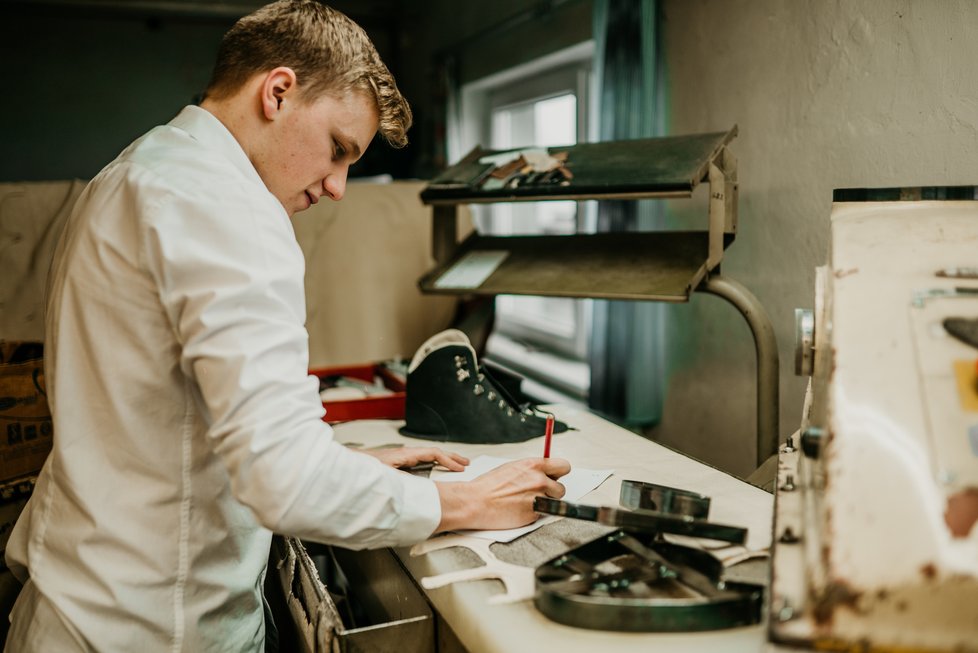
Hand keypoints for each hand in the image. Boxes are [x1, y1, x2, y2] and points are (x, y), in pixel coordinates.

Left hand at [358, 446, 468, 471]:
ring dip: (444, 460)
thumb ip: (401, 481)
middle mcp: (405, 454)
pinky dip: (434, 463)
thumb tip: (418, 488)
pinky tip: (437, 469)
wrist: (348, 465)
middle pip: (434, 453)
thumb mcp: (384, 476)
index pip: (433, 454)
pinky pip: (422, 461)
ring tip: (456, 465)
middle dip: (451, 458)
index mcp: (405, 455)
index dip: (448, 461)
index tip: (460, 468)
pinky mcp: (398, 463)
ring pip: (429, 456)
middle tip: (466, 463)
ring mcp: (402, 458)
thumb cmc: (362, 469)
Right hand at [435, 457, 570, 531]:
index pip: (564, 466)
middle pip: (561, 488)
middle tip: (539, 493)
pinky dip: (534, 513)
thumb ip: (531, 470)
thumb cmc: (489, 486)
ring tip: (527, 502)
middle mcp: (539, 480)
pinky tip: (520, 510)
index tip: (555, 477)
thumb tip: (543, 473)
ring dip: (545, 503)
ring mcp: (538, 498)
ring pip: (554, 502)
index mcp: (534, 465)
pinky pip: (542, 514)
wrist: (476, 502)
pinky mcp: (534, 514)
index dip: (559, 473)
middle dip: (552, 491)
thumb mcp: (512, 468)